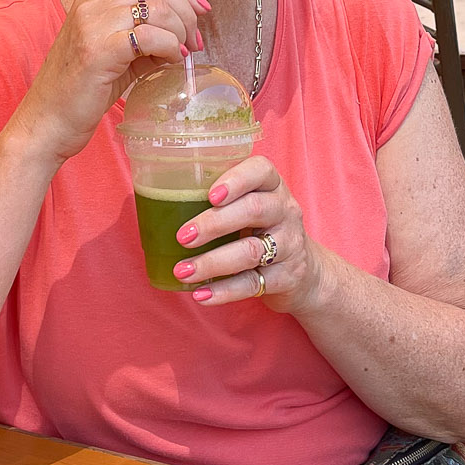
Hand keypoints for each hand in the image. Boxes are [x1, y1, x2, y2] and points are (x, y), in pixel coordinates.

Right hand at [10, 0, 203, 168]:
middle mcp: (91, 4)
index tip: (201, 9)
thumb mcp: (117, 54)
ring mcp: (93, 25)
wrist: (48, 122)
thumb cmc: (82, 91)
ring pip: (157, 9)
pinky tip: (170, 61)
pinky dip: (169, 47)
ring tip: (181, 55)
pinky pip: (149, 36)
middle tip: (194, 41)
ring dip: (180, 32)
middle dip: (187, 12)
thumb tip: (186, 32)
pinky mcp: (99, 50)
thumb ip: (146, 37)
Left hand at [171, 153, 324, 317]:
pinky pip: (252, 284)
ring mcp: (289, 245)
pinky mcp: (287, 277)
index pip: (261, 170)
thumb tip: (159, 202)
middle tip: (183, 236)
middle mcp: (285, 210)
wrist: (305, 270)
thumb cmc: (261, 227)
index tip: (210, 194)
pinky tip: (200, 294)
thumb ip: (220, 198)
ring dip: (212, 262)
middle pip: (253, 210)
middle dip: (214, 223)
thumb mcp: (250, 204)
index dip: (235, 180)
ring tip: (182, 270)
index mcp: (273, 185)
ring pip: (250, 251)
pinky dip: (223, 291)